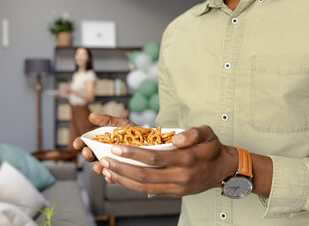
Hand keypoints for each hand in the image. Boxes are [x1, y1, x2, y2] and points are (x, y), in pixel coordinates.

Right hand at [73, 113, 135, 173]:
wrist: (152, 144)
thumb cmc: (135, 133)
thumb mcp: (122, 124)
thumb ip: (107, 121)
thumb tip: (91, 116)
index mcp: (102, 142)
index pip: (87, 143)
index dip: (80, 143)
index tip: (77, 143)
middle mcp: (105, 153)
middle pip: (91, 156)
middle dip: (87, 155)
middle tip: (87, 152)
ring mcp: (112, 164)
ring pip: (100, 168)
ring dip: (97, 167)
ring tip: (99, 166)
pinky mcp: (120, 174)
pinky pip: (113, 178)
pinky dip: (110, 177)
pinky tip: (110, 175)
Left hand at [98, 125, 238, 196]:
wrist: (223, 170)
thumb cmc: (212, 148)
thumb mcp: (208, 133)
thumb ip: (193, 133)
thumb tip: (176, 139)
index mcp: (187, 160)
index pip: (155, 158)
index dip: (134, 154)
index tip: (116, 148)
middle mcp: (180, 177)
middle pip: (145, 175)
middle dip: (122, 168)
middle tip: (103, 160)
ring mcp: (176, 188)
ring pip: (144, 187)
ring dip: (123, 180)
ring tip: (106, 171)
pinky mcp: (173, 193)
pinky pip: (149, 192)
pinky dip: (131, 186)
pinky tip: (119, 179)